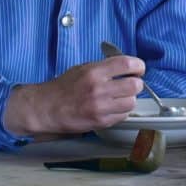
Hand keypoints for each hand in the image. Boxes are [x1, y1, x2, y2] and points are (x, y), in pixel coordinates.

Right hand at [4, 53, 148, 138]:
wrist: (47, 108)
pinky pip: (123, 116)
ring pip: (132, 102)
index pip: (128, 64)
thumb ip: (104, 67)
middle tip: (130, 84)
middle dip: (136, 84)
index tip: (138, 69)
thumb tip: (126, 67)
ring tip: (120, 97)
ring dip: (129, 99)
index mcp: (94, 71)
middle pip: (135, 85)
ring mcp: (100, 107)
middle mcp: (98, 89)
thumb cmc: (63, 87)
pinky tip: (112, 107)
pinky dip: (121, 111)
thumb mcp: (82, 68)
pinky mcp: (101, 122)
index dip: (138, 66)